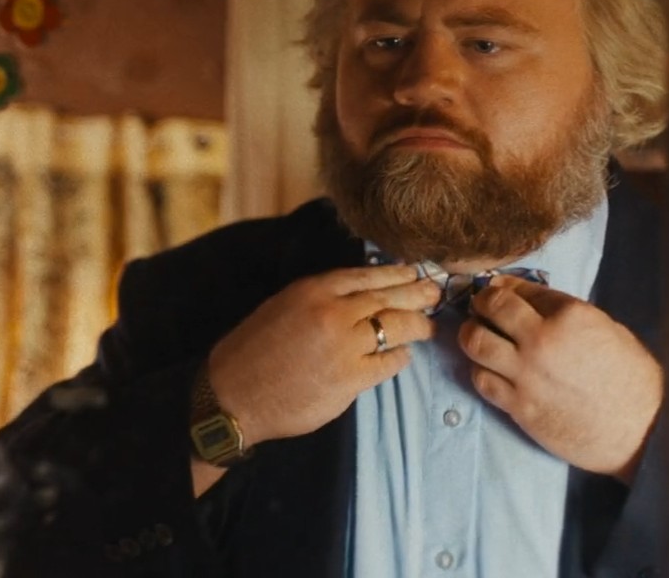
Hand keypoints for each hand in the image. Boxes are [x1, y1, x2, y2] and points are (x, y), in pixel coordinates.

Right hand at [207, 265, 438, 446]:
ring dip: (417, 326)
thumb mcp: (279, 307)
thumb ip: (316, 300)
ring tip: (427, 327)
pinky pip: (388, 363)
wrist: (233, 396)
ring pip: (395, 327)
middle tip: (434, 293)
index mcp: (311, 290)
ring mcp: (343, 346)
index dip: (395, 273)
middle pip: (388, 297)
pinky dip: (399, 358)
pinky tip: (403, 355)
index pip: (366, 275)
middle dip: (417, 294)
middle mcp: (331, 313)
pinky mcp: (350, 379)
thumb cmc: (249, 352)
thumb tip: (354, 298)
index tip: (412, 272)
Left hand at [460, 274, 662, 481]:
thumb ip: (565, 314)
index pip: (520, 289)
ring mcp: (526, 374)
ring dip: (471, 335)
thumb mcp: (607, 330)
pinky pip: (481, 380)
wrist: (640, 432)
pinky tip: (488, 369)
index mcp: (570, 315)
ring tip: (476, 336)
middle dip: (481, 303)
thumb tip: (531, 303)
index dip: (504, 287)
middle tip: (480, 307)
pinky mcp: (518, 405)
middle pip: (491, 308)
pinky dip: (480, 370)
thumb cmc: (632, 380)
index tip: (497, 289)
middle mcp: (542, 339)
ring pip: (475, 342)